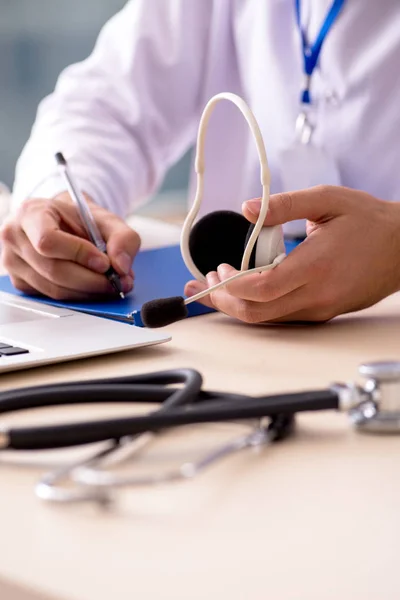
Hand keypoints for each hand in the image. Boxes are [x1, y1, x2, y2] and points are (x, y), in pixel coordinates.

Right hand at [1, 192, 139, 299]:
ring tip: (112, 285)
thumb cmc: (79, 220)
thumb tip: (122, 266)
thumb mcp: (106, 220)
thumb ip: (122, 238)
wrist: (63, 223)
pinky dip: (78, 296)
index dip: (79, 254)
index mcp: (30, 213)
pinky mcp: (21, 282)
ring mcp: (14, 262)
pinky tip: (93, 287)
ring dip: (89, 292)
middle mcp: (15, 237)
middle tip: (119, 282)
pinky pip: (51, 297)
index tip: (105, 262)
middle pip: (53, 270)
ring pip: (54, 289)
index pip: (48, 240)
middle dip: (92, 281)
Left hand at [184, 186, 399, 322]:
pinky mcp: (323, 312)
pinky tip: (243, 294)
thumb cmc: (369, 221)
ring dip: (236, 307)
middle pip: (257, 312)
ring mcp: (320, 308)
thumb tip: (247, 209)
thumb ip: (284, 204)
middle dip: (222, 302)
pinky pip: (282, 316)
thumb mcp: (328, 200)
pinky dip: (257, 307)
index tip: (218, 270)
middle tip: (202, 287)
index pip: (263, 289)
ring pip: (267, 319)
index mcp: (316, 266)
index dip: (233, 285)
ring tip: (212, 291)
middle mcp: (317, 295)